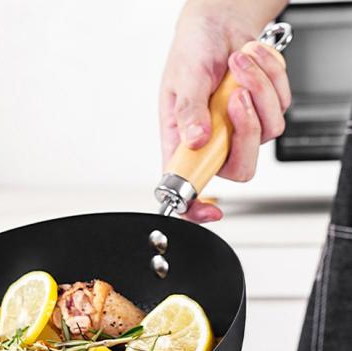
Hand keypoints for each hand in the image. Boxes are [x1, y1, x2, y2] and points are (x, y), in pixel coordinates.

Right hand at [160, 0, 290, 222]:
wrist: (217, 24)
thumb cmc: (191, 52)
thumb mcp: (182, 79)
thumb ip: (188, 111)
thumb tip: (196, 140)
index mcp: (184, 143)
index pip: (187, 186)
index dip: (196, 207)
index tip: (210, 212)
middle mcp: (213, 142)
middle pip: (240, 168)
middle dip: (246, 131)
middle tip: (235, 98)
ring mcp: (240, 129)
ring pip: (267, 133)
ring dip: (258, 90)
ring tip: (239, 63)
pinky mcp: (264, 111)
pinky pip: (281, 106)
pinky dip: (269, 77)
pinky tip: (251, 60)